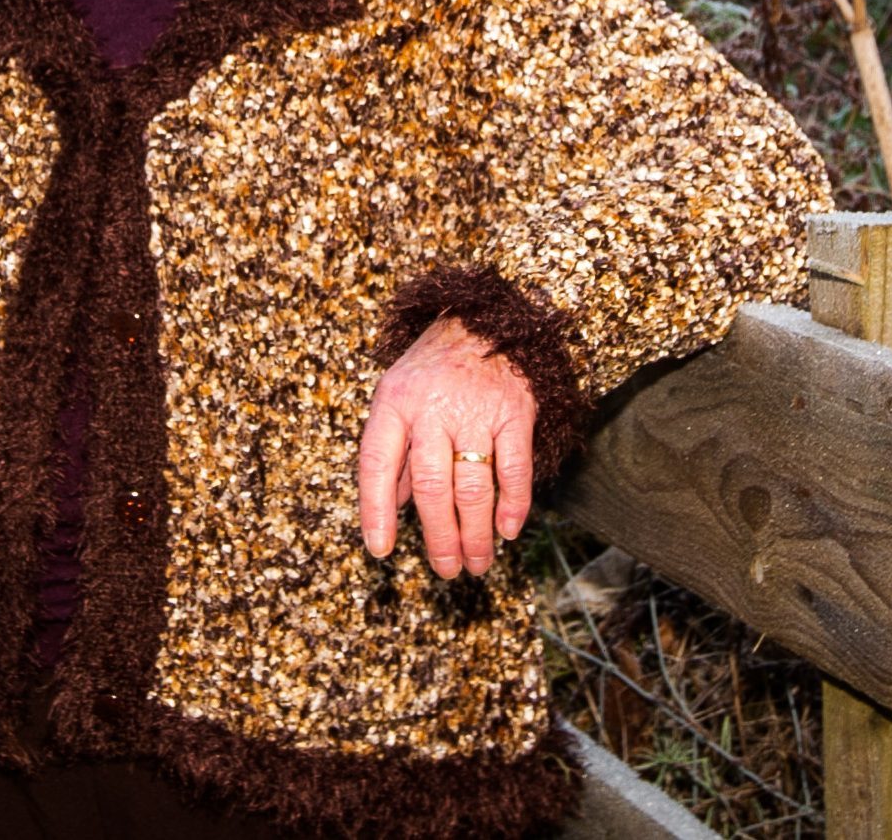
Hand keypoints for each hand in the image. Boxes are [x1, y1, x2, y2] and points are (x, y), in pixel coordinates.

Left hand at [355, 314, 535, 578]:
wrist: (484, 321)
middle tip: (446, 570)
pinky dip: (513, 504)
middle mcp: (432, 408)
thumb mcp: (397, 397)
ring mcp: (476, 411)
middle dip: (439, 536)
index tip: (380, 550)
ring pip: (473, 485)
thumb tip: (394, 507)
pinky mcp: (515, 413)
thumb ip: (395, 452)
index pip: (377, 463)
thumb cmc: (432, 370)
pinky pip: (515, 468)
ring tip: (477, 564)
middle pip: (432, 486)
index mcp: (394, 403)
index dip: (376, 510)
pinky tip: (507, 532)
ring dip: (476, 532)